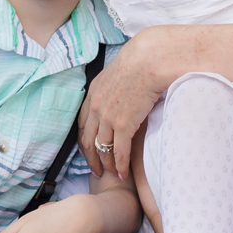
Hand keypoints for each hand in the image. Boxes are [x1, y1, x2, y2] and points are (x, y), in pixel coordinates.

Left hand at [79, 30, 164, 178]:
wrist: (150, 59)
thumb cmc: (141, 60)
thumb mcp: (118, 71)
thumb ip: (114, 86)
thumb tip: (121, 93)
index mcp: (94, 92)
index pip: (83, 123)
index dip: (85, 140)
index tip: (88, 150)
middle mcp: (96, 106)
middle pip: (88, 140)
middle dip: (91, 158)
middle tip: (96, 170)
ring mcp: (108, 117)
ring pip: (102, 149)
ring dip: (106, 164)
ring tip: (111, 174)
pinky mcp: (123, 124)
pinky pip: (119, 151)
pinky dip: (120, 165)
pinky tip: (123, 174)